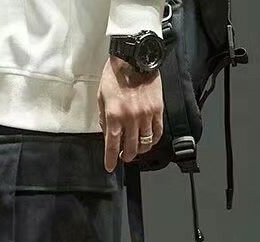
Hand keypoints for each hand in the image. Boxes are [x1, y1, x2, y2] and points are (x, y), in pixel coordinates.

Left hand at [98, 57, 163, 171]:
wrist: (134, 58)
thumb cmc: (115, 75)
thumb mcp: (101, 97)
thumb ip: (104, 118)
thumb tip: (108, 135)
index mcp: (114, 115)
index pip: (112, 145)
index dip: (111, 159)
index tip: (110, 167)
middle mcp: (130, 118)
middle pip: (131, 148)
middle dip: (126, 156)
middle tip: (124, 156)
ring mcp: (146, 115)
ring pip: (145, 143)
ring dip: (140, 150)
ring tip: (136, 149)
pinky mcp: (158, 110)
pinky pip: (157, 132)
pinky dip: (153, 140)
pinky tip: (148, 140)